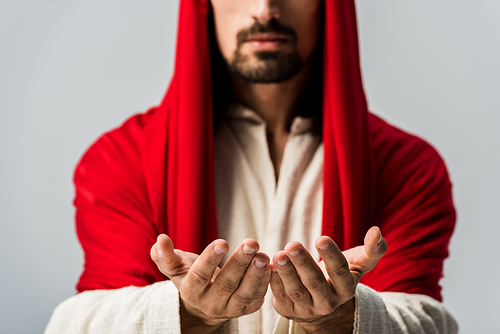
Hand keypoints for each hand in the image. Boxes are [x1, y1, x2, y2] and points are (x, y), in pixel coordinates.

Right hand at [151, 235, 270, 333]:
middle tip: (251, 242)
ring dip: (255, 275)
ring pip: (243, 294)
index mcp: (190, 291)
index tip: (223, 241)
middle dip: (239, 263)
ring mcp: (228, 309)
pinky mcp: (244, 310)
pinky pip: (256, 299)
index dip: (211, 259)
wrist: (203, 299)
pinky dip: (265, 284)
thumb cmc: (189, 275)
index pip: (200, 276)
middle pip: (225, 284)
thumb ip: (165, 255)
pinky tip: (270, 267)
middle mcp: (209, 304)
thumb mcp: (174, 266)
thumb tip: (160, 239)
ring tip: (263, 255)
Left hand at [270, 226, 386, 333]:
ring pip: (296, 290)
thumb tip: (377, 230)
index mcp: (346, 288)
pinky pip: (280, 297)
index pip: (340, 272)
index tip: (321, 238)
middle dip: (303, 262)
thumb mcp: (358, 262)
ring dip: (286, 272)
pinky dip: (274, 282)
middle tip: (292, 244)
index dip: (331, 256)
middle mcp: (328, 302)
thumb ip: (372, 249)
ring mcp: (307, 309)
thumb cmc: (340, 273)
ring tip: (279, 254)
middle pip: (315, 282)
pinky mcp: (289, 310)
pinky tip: (269, 266)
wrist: (323, 299)